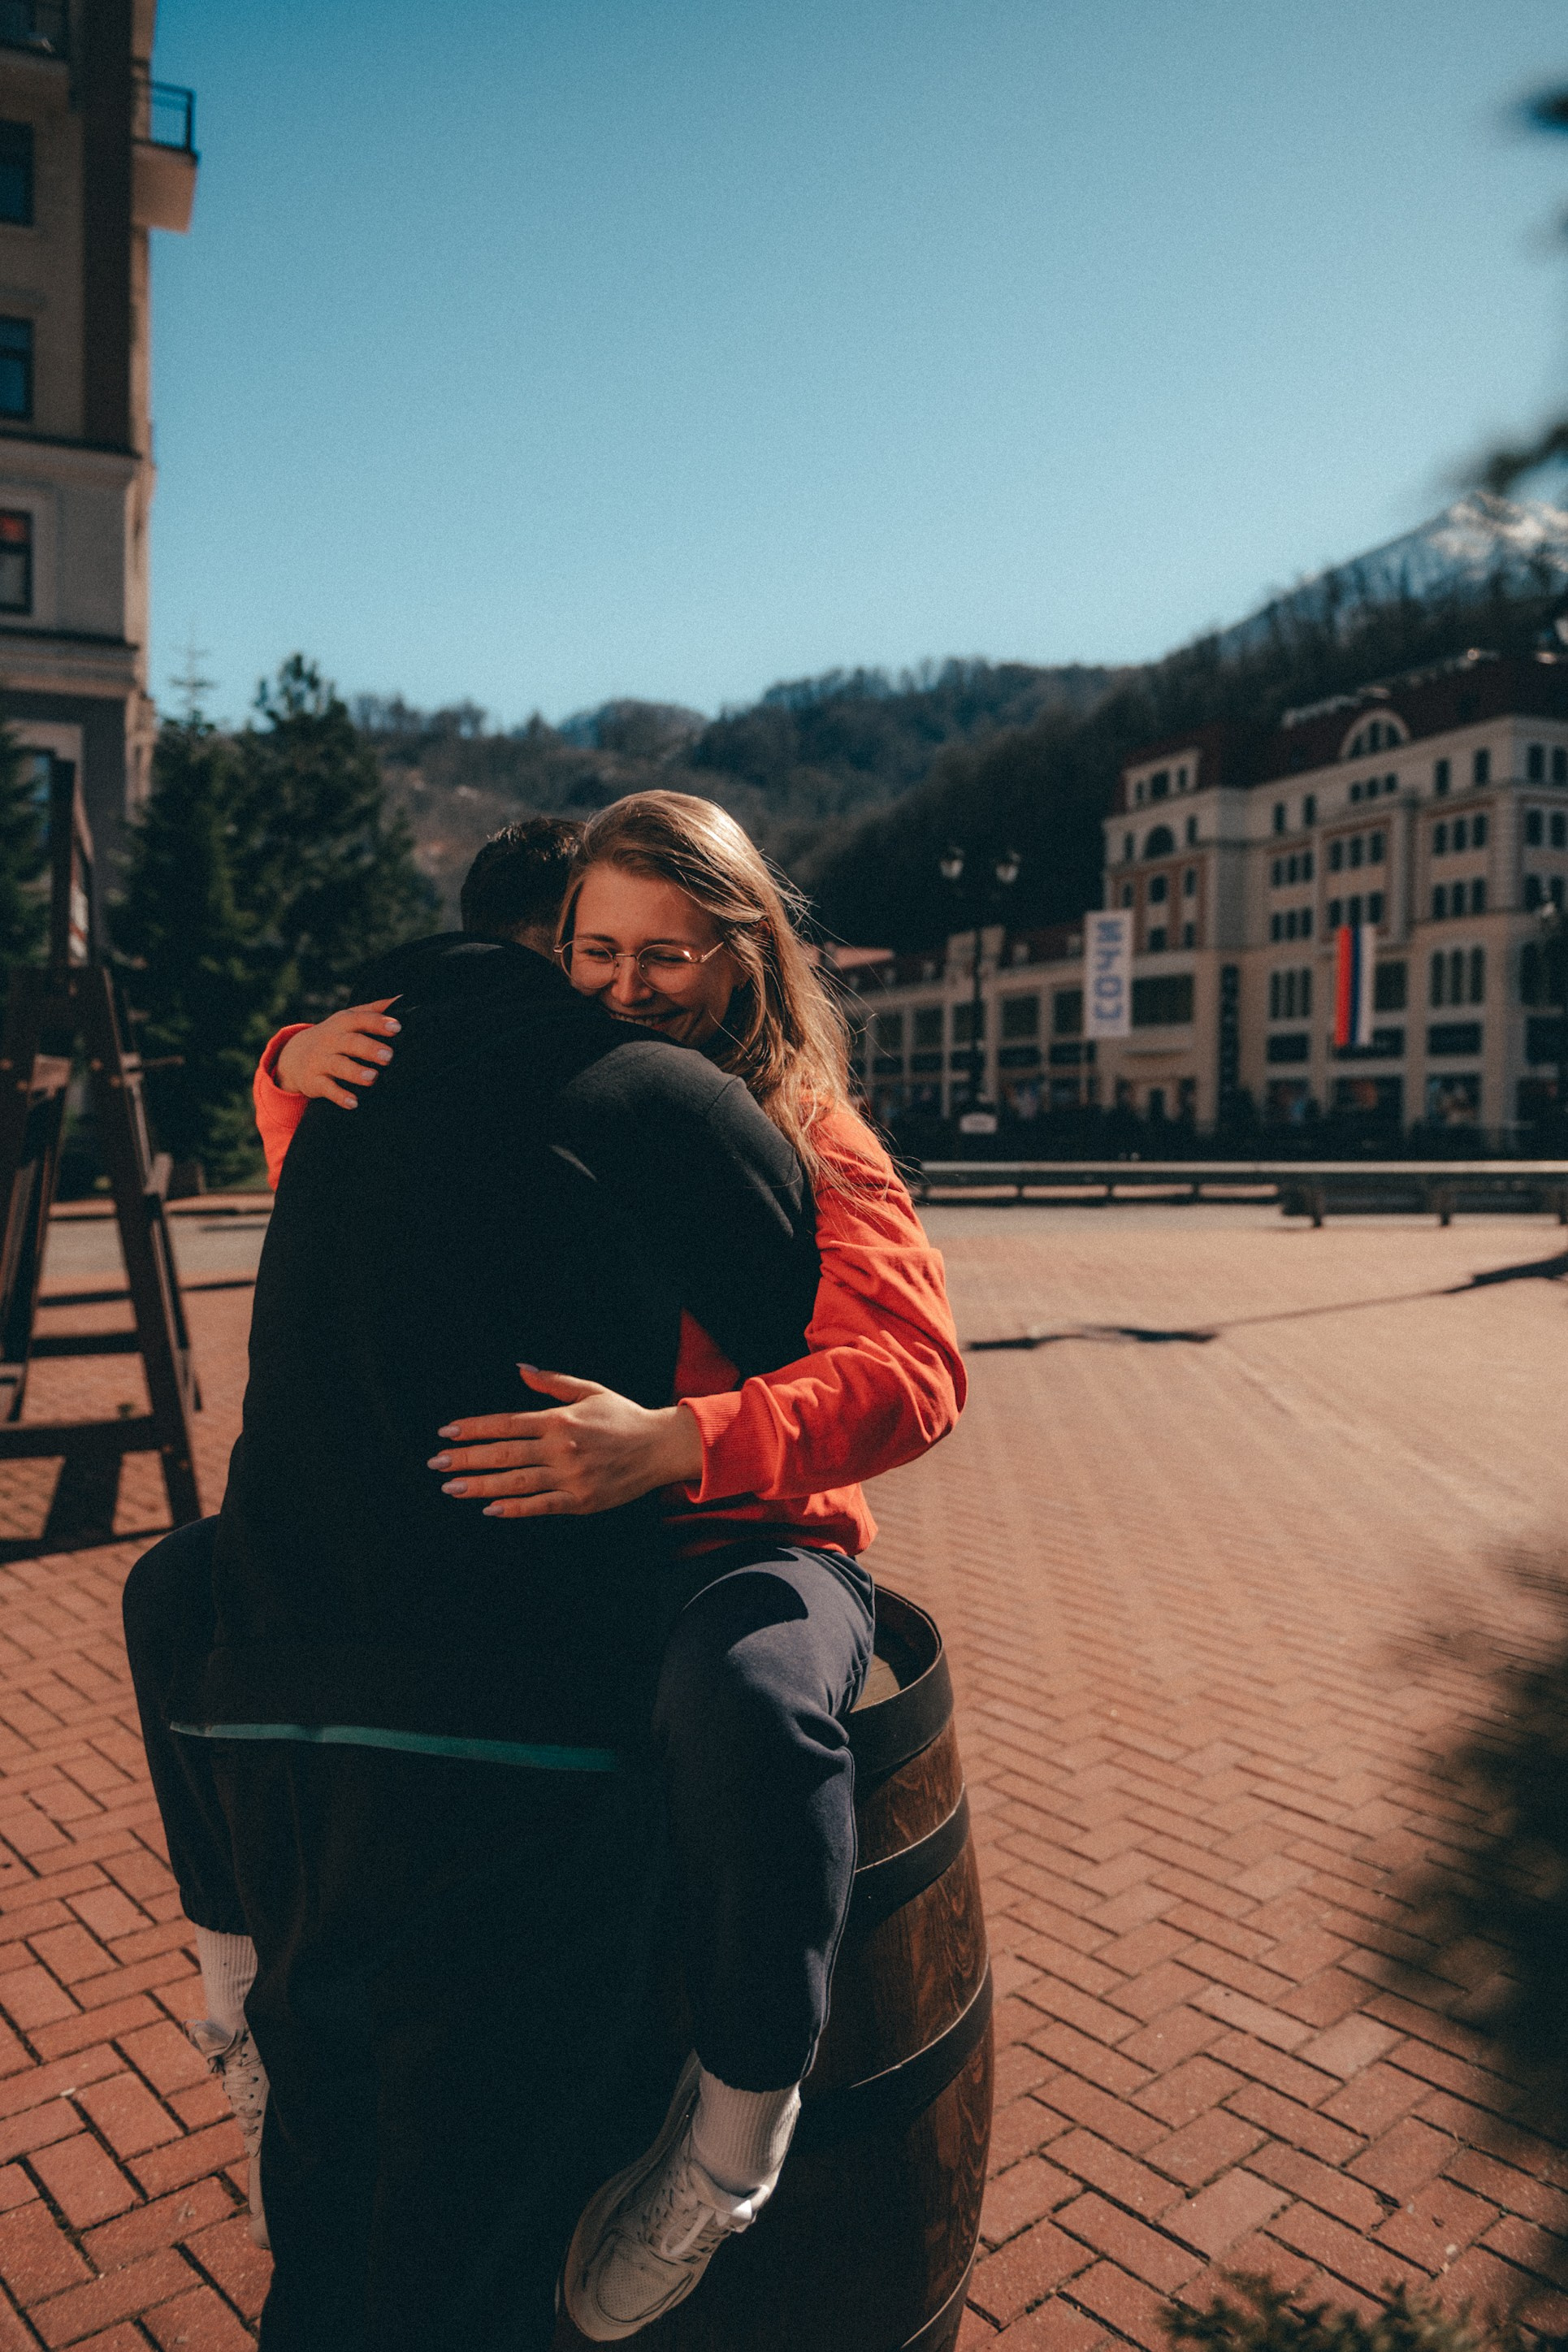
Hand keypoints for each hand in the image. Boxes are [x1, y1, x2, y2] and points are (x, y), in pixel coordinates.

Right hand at [275, 1000, 400, 1107]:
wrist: (293, 1055)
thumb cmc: (334, 1036)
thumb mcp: (348, 1019)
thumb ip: (374, 1010)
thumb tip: (402, 999)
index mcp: (343, 1024)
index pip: (361, 1020)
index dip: (378, 1022)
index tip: (397, 1027)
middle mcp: (331, 1040)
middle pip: (351, 1043)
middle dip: (370, 1049)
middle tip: (389, 1056)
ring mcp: (321, 1061)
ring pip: (338, 1066)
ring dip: (355, 1072)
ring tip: (373, 1078)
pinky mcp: (314, 1081)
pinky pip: (327, 1089)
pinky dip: (340, 1096)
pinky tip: (354, 1103)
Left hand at [428, 1367, 703, 1518]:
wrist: (661, 1447)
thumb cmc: (624, 1417)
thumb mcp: (590, 1391)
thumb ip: (553, 1383)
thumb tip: (521, 1370)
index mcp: (559, 1419)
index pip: (506, 1423)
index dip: (473, 1428)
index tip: (446, 1432)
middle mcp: (561, 1448)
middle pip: (503, 1453)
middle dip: (465, 1458)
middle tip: (436, 1464)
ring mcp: (569, 1476)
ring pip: (515, 1481)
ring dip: (479, 1485)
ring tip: (451, 1487)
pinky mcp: (580, 1500)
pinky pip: (540, 1505)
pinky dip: (513, 1509)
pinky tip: (489, 1508)